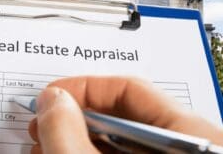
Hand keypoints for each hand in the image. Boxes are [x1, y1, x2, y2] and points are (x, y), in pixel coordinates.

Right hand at [28, 76, 222, 153]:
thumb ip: (65, 131)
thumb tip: (51, 100)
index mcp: (191, 134)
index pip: (130, 87)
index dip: (82, 86)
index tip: (51, 95)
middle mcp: (188, 145)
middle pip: (121, 113)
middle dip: (72, 115)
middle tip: (42, 121)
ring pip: (119, 139)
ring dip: (76, 136)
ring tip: (45, 144)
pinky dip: (89, 152)